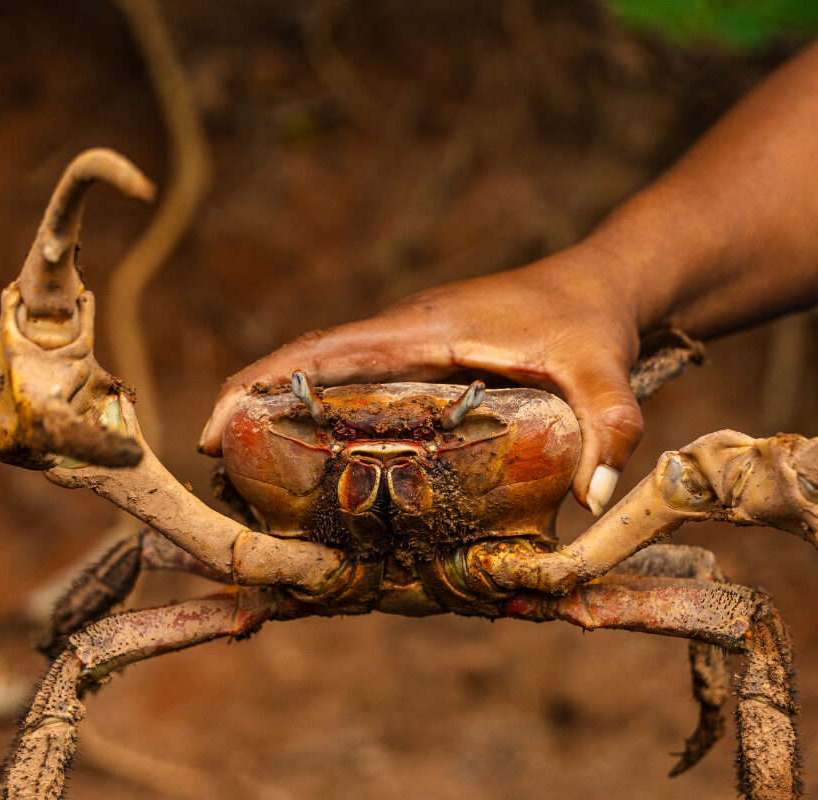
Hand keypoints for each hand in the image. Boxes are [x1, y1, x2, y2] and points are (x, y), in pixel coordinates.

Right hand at [198, 243, 644, 513]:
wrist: (604, 285)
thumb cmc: (593, 322)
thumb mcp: (603, 372)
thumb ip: (605, 426)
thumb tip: (592, 497)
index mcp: (422, 330)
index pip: (319, 350)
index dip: (259, 383)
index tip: (212, 426)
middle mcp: (403, 334)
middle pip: (304, 365)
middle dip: (252, 410)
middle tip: (220, 480)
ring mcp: (409, 347)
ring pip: (326, 378)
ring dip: (282, 416)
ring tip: (253, 486)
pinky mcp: (421, 363)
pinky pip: (356, 388)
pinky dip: (322, 418)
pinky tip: (320, 469)